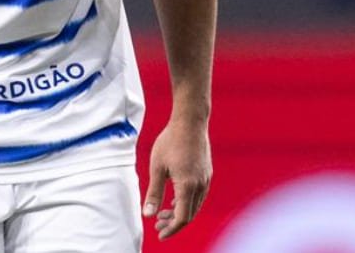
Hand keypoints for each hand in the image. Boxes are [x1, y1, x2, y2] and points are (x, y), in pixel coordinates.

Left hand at [143, 118, 211, 239]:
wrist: (190, 122)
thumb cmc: (170, 141)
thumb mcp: (157, 167)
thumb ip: (154, 193)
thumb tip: (147, 214)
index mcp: (188, 186)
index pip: (182, 218)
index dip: (171, 229)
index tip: (159, 234)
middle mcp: (201, 185)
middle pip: (190, 214)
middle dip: (174, 223)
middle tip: (157, 225)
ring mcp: (206, 179)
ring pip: (195, 205)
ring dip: (180, 213)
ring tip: (163, 214)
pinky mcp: (207, 173)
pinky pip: (199, 196)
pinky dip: (187, 203)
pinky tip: (174, 201)